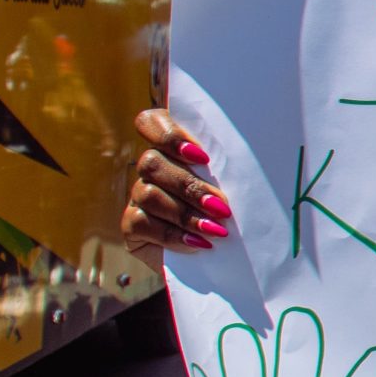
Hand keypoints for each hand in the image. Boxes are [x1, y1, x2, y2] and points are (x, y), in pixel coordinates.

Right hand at [123, 109, 230, 254]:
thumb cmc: (237, 210)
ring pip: (148, 193)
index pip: (150, 122)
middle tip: (221, 207)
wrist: (225, 254)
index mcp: (175, 147)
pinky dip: (173, 235)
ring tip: (216, 230)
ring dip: (185, 213)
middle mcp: (151, 167)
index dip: (169, 136)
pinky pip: (142, 223)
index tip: (203, 158)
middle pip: (152, 162)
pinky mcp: (131, 224)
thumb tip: (244, 165)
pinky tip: (198, 243)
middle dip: (189, 186)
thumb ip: (228, 169)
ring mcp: (138, 195)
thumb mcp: (235, 185)